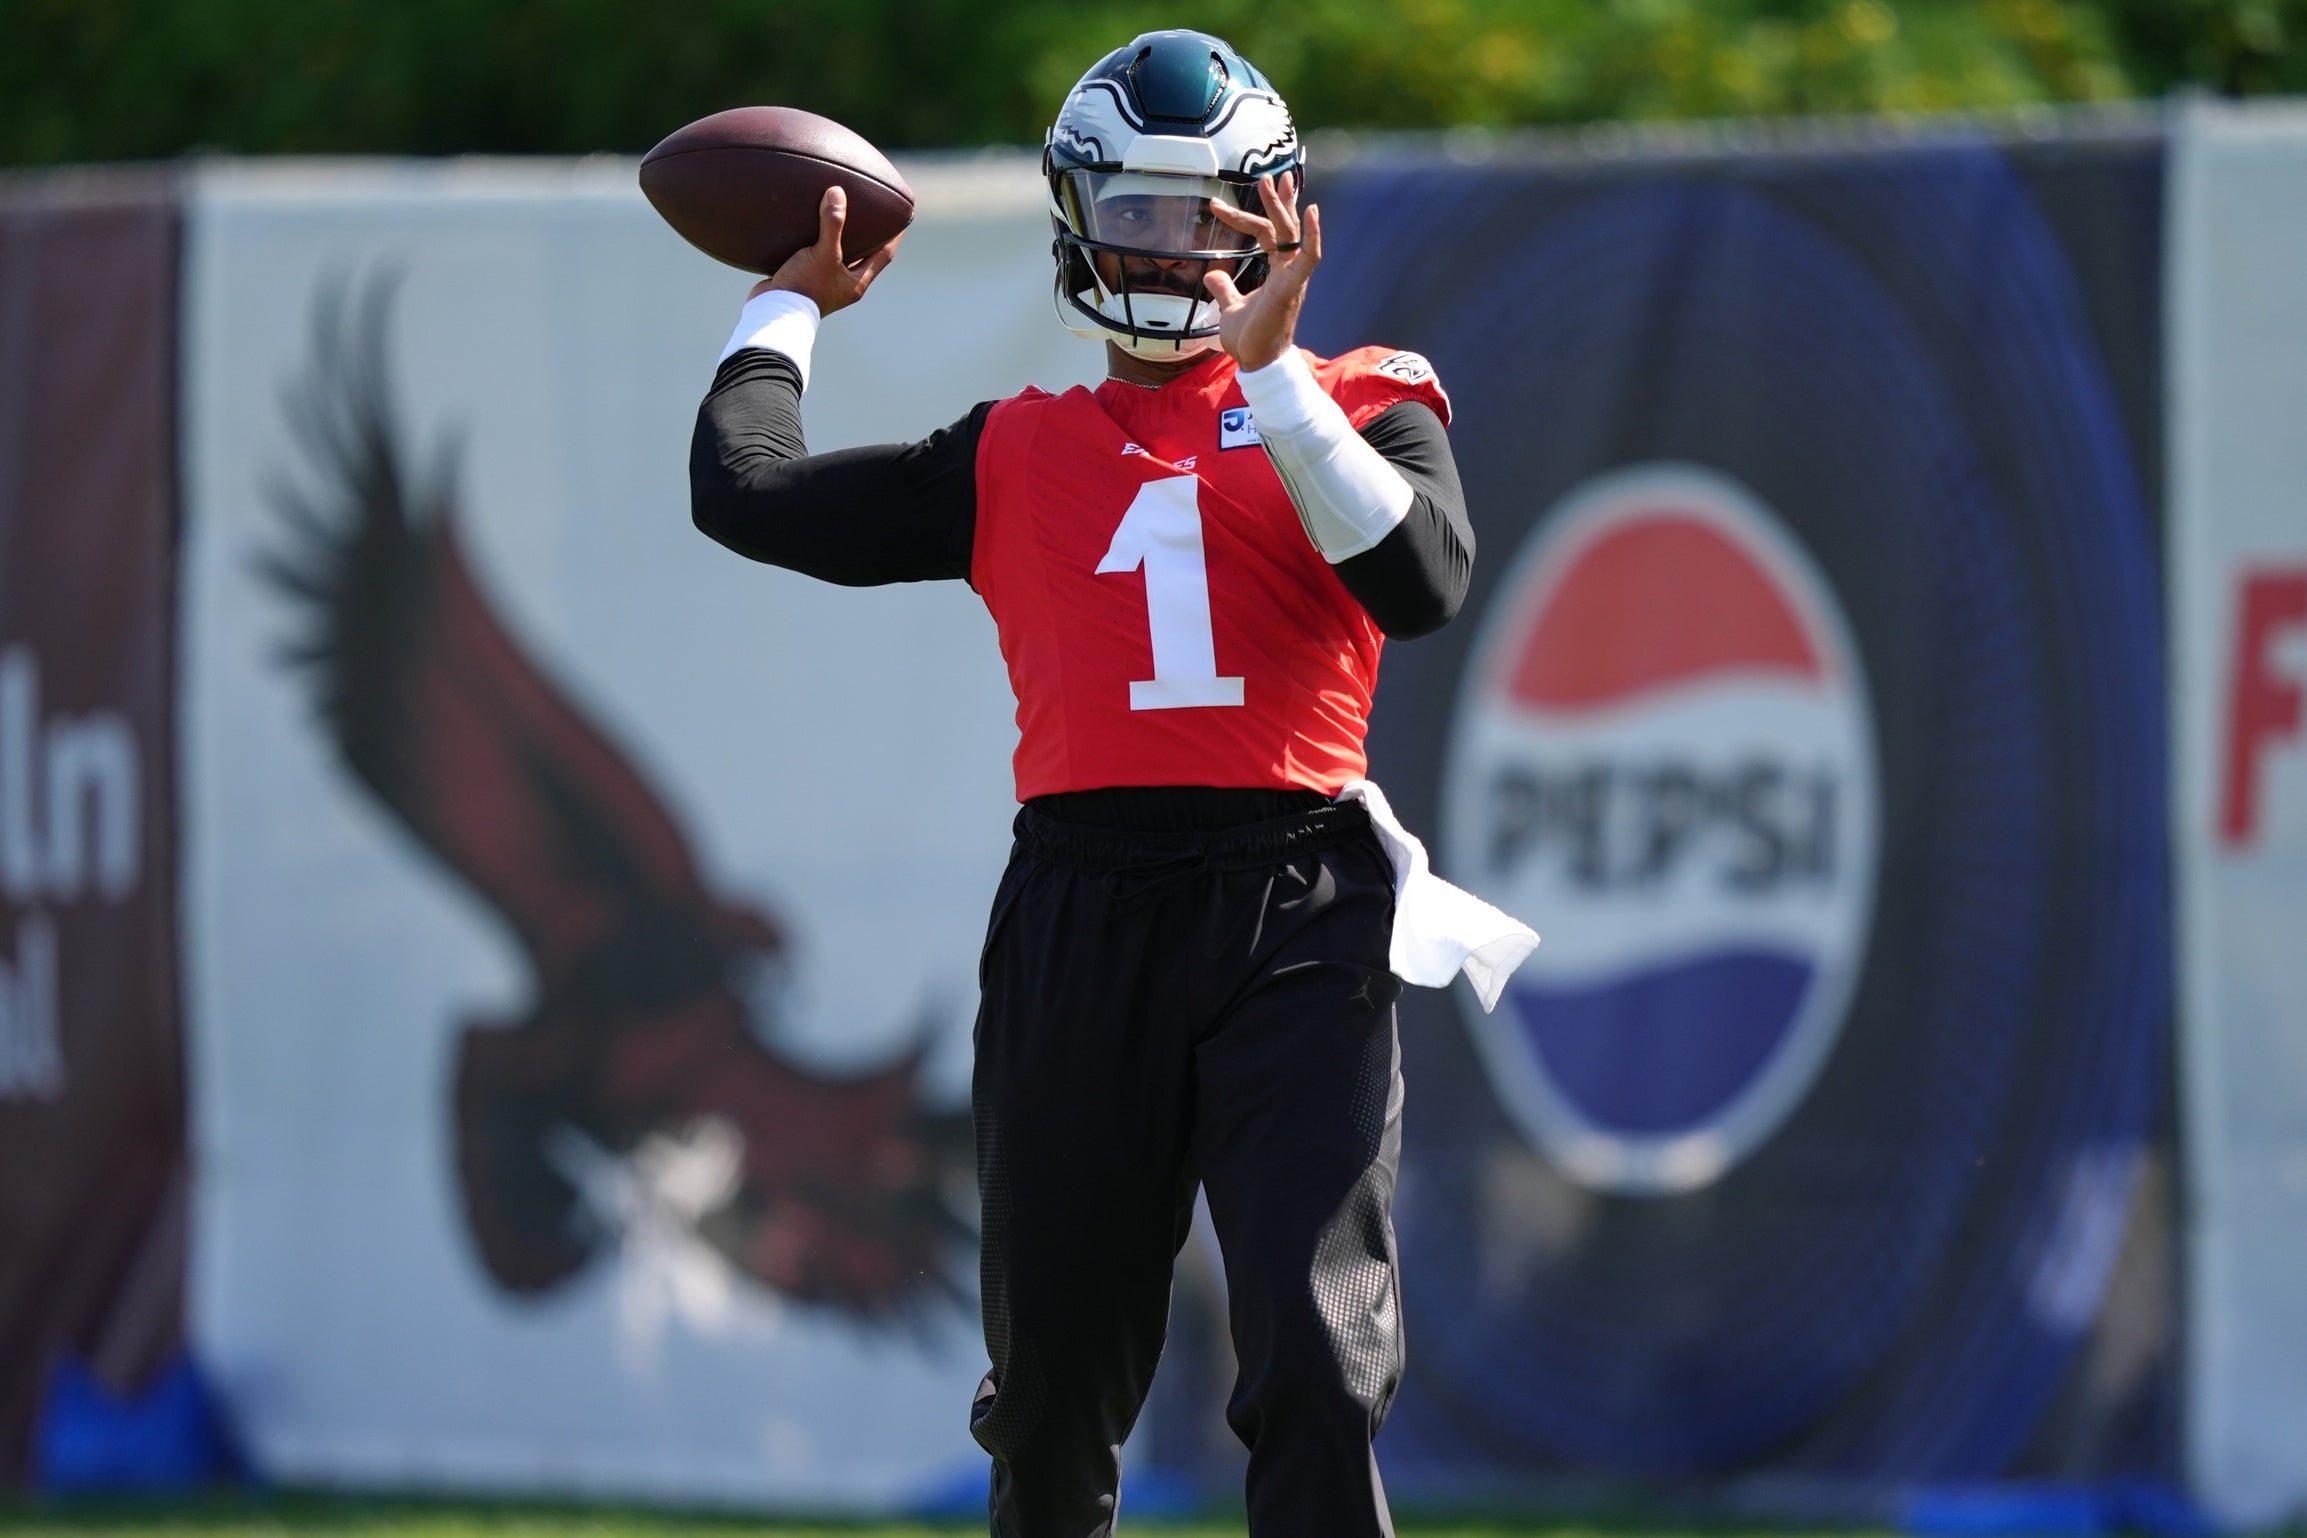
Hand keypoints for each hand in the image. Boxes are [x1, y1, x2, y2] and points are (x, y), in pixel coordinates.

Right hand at [752, 186, 901, 314]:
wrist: (773, 310)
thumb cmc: (805, 286)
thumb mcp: (823, 254)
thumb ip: (832, 225)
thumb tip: (837, 192)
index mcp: (856, 282)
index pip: (884, 255)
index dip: (894, 236)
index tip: (902, 218)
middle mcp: (843, 284)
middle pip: (863, 255)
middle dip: (869, 235)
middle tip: (872, 212)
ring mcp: (823, 283)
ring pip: (838, 255)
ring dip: (840, 237)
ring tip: (840, 214)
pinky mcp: (803, 278)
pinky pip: (814, 255)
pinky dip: (814, 240)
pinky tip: (808, 225)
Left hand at [1203, 173, 1321, 371]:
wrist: (1257, 363)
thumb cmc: (1250, 340)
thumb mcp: (1230, 308)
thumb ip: (1224, 290)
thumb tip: (1210, 274)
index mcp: (1277, 273)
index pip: (1268, 236)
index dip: (1247, 218)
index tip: (1219, 206)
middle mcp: (1289, 272)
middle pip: (1285, 228)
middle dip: (1278, 201)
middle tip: (1268, 177)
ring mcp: (1294, 278)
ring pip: (1292, 235)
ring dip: (1284, 207)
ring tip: (1275, 181)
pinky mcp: (1293, 288)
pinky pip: (1309, 257)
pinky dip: (1312, 234)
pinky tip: (1312, 212)